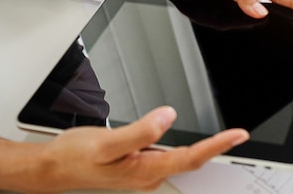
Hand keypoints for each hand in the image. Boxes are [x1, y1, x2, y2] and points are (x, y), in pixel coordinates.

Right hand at [0, 106, 248, 192]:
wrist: (53, 169)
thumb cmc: (76, 158)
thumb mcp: (106, 143)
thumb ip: (140, 131)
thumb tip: (168, 116)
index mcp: (145, 171)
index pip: (191, 158)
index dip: (217, 146)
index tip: (239, 135)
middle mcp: (148, 175)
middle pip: (191, 161)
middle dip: (217, 150)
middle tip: (240, 136)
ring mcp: (143, 173)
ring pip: (180, 159)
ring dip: (203, 149)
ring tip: (225, 137)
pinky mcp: (137, 166)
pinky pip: (168, 156)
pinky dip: (185, 147)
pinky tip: (191, 140)